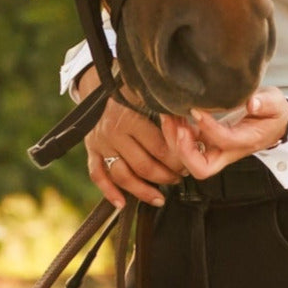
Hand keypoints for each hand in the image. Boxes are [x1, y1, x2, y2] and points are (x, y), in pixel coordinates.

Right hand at [80, 68, 186, 209]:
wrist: (100, 84)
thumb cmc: (131, 90)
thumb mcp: (150, 94)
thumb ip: (169, 110)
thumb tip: (196, 129)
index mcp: (131, 117)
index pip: (159, 149)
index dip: (176, 160)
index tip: (188, 164)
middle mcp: (114, 132)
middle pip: (142, 166)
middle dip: (165, 177)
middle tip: (179, 178)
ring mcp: (101, 143)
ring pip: (122, 176)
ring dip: (142, 191)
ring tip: (160, 197)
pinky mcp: (91, 149)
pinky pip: (98, 175)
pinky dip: (109, 192)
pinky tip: (122, 203)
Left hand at [161, 87, 287, 180]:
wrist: (274, 123)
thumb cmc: (273, 114)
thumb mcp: (275, 104)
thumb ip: (265, 103)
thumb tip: (252, 103)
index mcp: (246, 141)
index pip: (224, 141)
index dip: (208, 128)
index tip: (196, 109)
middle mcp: (228, 151)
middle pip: (201, 168)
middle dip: (184, 150)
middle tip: (177, 126)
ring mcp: (216, 149)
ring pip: (189, 160)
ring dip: (175, 141)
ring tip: (169, 116)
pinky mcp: (208, 142)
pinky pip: (187, 146)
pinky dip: (175, 134)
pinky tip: (172, 114)